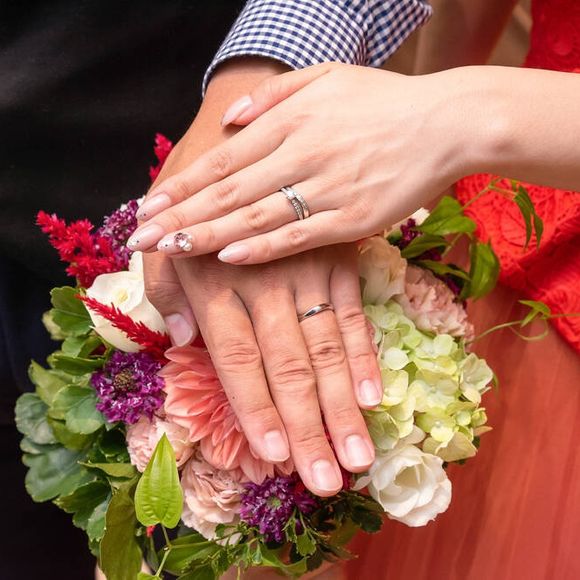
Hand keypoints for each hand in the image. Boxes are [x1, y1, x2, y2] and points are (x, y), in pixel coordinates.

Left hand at [128, 63, 471, 262]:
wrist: (447, 123)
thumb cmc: (383, 102)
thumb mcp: (327, 78)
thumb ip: (274, 96)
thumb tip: (230, 118)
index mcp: (290, 121)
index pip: (220, 160)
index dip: (180, 186)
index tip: (147, 207)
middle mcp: (301, 154)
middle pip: (227, 191)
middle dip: (179, 217)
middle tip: (141, 240)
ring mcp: (326, 189)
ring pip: (255, 216)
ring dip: (208, 235)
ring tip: (171, 253)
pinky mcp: (352, 219)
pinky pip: (299, 235)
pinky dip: (263, 247)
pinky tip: (231, 256)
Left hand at [141, 59, 381, 495]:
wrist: (262, 130)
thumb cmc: (204, 189)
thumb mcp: (167, 239)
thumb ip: (165, 288)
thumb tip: (180, 338)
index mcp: (217, 282)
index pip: (236, 360)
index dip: (256, 412)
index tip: (276, 460)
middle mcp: (265, 282)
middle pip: (286, 366)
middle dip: (306, 428)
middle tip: (326, 480)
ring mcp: (307, 270)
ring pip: (325, 349)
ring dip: (342, 407)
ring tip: (359, 456)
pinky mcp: (339, 257)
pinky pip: (353, 313)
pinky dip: (362, 355)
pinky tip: (373, 395)